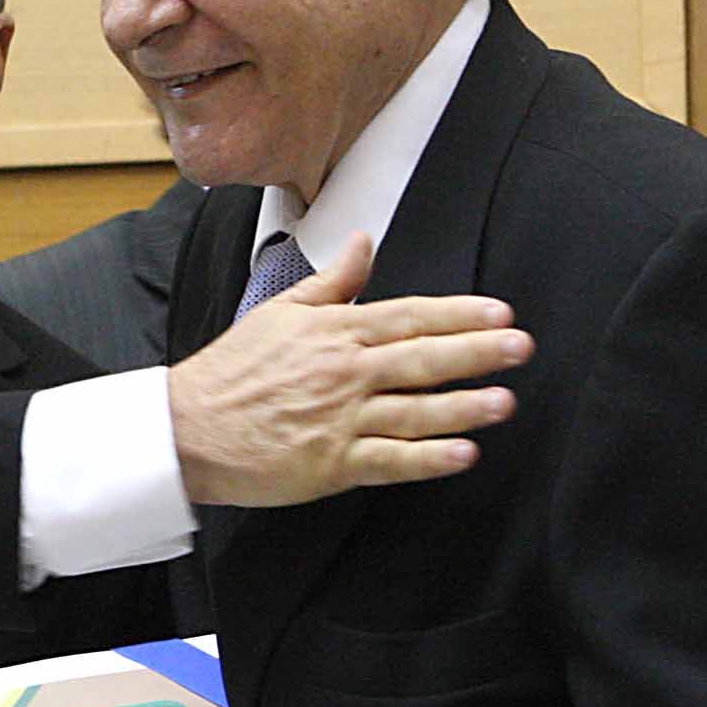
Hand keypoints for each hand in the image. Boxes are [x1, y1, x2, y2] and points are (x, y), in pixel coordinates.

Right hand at [168, 232, 528, 506]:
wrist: (186, 428)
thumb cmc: (232, 372)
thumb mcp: (281, 310)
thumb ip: (332, 280)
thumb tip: (363, 242)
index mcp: (335, 332)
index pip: (409, 316)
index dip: (459, 314)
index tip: (500, 313)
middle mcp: (344, 373)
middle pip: (422, 359)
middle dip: (477, 353)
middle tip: (520, 348)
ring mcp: (339, 419)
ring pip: (414, 410)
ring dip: (464, 406)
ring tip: (505, 401)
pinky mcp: (331, 463)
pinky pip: (390, 460)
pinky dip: (428, 457)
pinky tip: (462, 453)